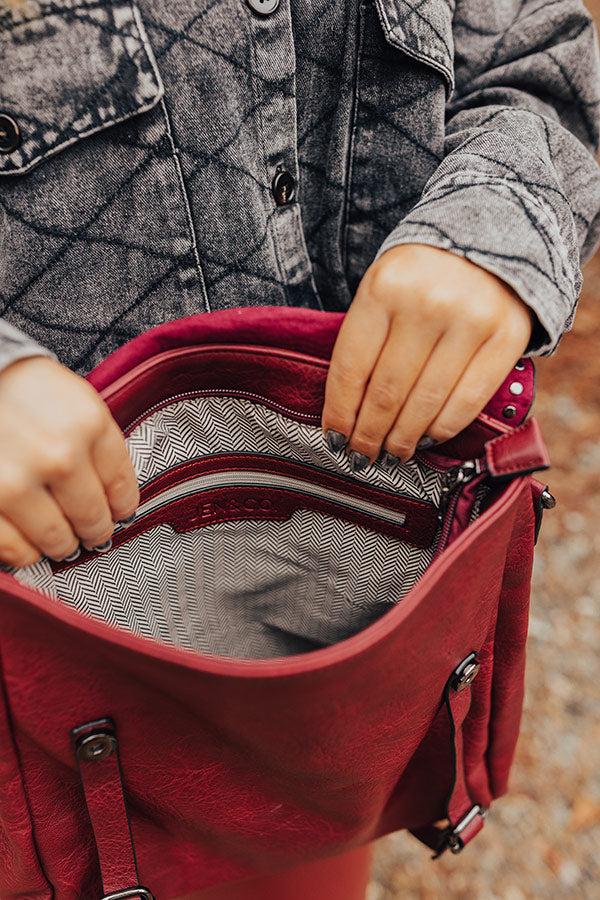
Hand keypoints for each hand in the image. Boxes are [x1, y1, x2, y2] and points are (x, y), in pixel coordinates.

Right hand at [0, 357, 138, 566]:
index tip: (118, 513)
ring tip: (61, 537)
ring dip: (62, 543)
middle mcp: (58, 457)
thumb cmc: (25, 389)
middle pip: (93, 518)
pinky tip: (30, 542)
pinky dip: (27, 552)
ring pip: (58, 540)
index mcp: (88, 425)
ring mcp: (17, 482)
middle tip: (90, 531)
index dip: (122, 506)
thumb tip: (115, 499)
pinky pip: (17, 550)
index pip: (121, 487)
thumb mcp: (77, 402)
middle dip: (95, 529)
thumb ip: (100, 446)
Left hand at [322, 244, 533, 468]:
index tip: (333, 439)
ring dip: (402, 440)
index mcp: (384, 288)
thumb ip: (367, 338)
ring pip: (425, 404)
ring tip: (391, 454)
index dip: (340, 413)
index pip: (351, 368)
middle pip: (387, 393)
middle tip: (360, 457)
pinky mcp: (507, 338)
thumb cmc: (423, 274)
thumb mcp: (383, 287)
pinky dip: (441, 429)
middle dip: (368, 435)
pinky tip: (426, 439)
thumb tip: (347, 411)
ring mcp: (471, 321)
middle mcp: (427, 304)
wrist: (491, 237)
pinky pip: (466, 401)